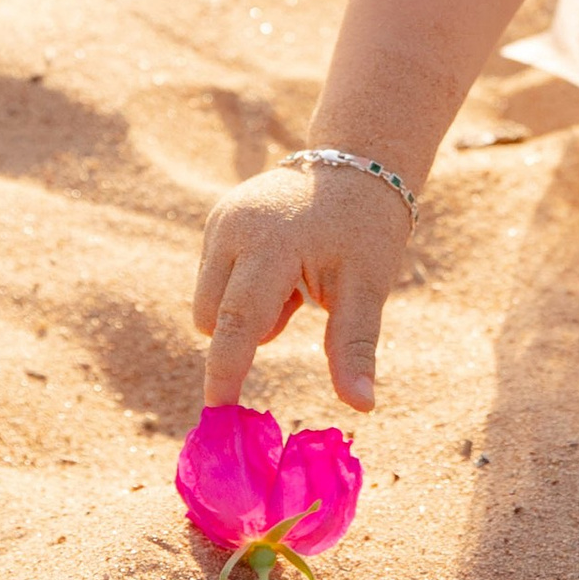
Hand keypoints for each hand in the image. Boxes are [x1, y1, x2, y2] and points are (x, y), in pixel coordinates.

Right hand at [193, 161, 410, 414]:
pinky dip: (243, 287)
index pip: (237, 322)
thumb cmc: (367, 230)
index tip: (218, 414)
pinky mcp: (217, 219)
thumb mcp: (367, 288)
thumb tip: (362, 407)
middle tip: (299, 304)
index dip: (226, 372)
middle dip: (248, 333)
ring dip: (246, 311)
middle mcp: (234, 228)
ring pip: (210, 302)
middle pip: (214, 319)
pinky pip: (215, 278)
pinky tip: (282, 264)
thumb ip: (354, 347)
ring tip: (295, 280)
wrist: (360, 165)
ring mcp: (221, 220)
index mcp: (271, 244)